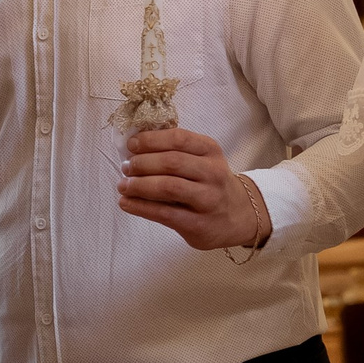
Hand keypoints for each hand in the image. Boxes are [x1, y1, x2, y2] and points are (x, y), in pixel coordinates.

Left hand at [118, 127, 267, 249]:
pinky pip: (164, 213)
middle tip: (126, 167)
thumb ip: (177, 152)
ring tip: (123, 185)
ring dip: (139, 185)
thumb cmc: (211, 184)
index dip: (151, 140)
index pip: (178, 138)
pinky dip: (140, 207)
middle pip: (171, 162)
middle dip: (142, 163)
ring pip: (167, 187)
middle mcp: (212, 173)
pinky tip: (126, 203)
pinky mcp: (198, 223)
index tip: (131, 145)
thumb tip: (134, 148)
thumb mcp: (204, 160)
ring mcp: (207, 199)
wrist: (240, 216)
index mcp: (211, 151)